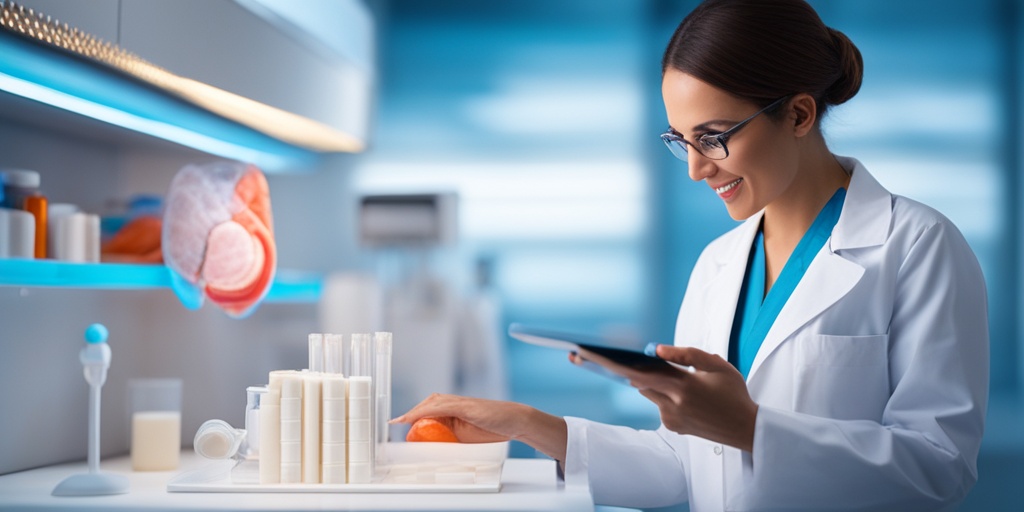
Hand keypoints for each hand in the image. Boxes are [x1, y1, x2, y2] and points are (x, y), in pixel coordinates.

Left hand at [392, 394, 567, 460]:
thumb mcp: (467, 434)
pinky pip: (441, 406)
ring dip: (414, 412)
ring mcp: (460, 402)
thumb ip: (452, 435)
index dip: (414, 414)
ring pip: (431, 403)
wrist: (514, 421)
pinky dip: (425, 411)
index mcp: (455, 408)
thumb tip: (436, 446)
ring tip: (400, 422)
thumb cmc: (494, 428)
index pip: (429, 408)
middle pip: (427, 403)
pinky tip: (414, 417)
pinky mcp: (465, 405)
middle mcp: (455, 401)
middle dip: (411, 413)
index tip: (398, 423)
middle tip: (396, 424)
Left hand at [573, 345, 757, 450]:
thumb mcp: (717, 366)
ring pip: (647, 391)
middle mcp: (673, 403)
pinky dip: (660, 392)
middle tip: (579, 357)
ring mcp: (670, 418)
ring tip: (616, 362)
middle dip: (611, 368)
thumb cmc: (733, 394)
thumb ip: (687, 354)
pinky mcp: (672, 426)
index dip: (617, 362)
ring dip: (642, 378)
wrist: (746, 429)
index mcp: (685, 385)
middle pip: (636, 380)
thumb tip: (657, 348)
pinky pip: (658, 403)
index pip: (643, 370)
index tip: (593, 355)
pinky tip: (668, 386)